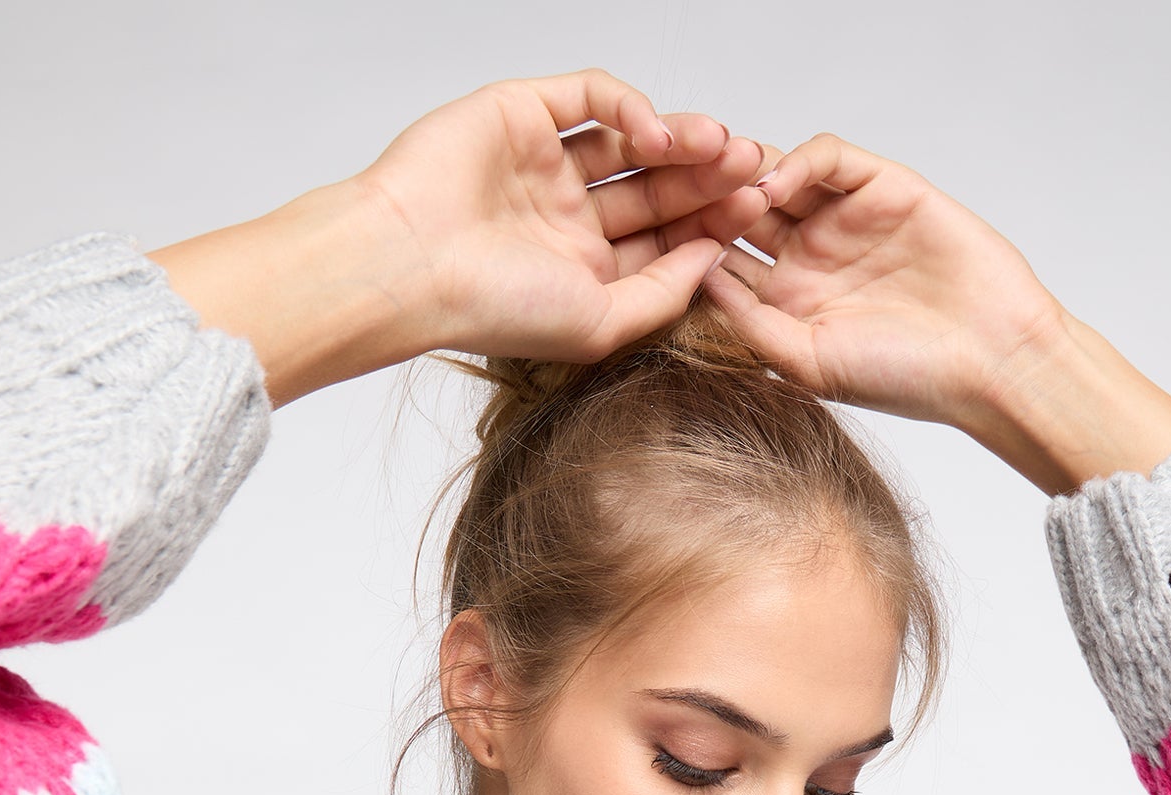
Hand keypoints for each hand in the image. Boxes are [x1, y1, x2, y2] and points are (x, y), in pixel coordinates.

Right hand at [357, 73, 766, 364]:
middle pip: (657, 188)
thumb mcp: (601, 323)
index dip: (711, 223)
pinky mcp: (523, 113)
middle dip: (709, 178)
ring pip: (633, 140)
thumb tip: (714, 258)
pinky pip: (591, 96)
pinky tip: (660, 133)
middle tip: (755, 169)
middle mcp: (567, 216)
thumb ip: (662, 294)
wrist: (414, 265)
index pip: (663, 238)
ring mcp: (546, 163)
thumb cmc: (494, 309)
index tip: (755, 216)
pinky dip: (632, 107)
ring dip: (682, 140)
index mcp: (584, 270)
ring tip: (723, 146)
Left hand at [700, 136, 1170, 491]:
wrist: (989, 358)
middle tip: (680, 198)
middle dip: (709, 202)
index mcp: (785, 304)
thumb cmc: (907, 378)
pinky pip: (827, 158)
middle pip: (740, 212)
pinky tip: (774, 185)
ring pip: (776, 176)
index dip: (690, 251)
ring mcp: (842, 220)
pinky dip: (797, 162)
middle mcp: (808, 259)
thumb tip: (696, 282)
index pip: (722, 262)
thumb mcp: (809, 365)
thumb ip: (750, 324)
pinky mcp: (880, 187)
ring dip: (746, 176)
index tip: (659, 249)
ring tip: (724, 187)